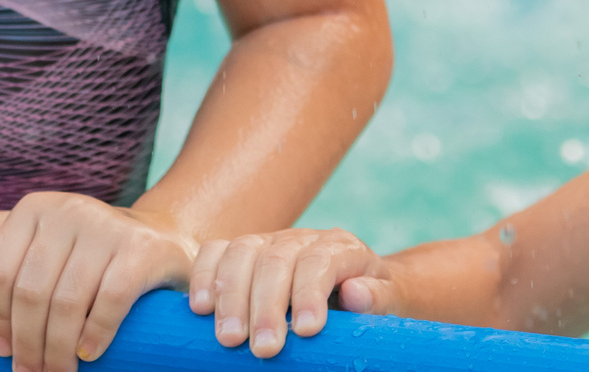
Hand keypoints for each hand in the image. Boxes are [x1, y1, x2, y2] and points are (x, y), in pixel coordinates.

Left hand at [0, 192, 195, 371]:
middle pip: (30, 291)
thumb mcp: (43, 236)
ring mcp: (107, 227)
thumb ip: (1, 238)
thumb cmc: (88, 250)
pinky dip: (95, 334)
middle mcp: (69, 211)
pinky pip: (110, 301)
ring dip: (57, 350)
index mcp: (36, 209)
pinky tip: (88, 354)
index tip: (2, 350)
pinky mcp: (141, 251)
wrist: (161, 241)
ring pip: (66, 302)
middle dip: (27, 343)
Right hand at [187, 227, 399, 357]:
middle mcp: (301, 239)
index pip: (320, 261)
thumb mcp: (388, 301)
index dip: (310, 293)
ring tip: (229, 338)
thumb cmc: (370, 300)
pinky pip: (216, 250)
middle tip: (264, 349)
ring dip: (231, 295)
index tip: (306, 331)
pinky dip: (203, 275)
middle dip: (267, 306)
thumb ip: (378, 297)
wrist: (356, 286)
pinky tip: (200, 308)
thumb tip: (356, 293)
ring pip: (242, 252)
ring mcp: (269, 241)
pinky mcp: (243, 251)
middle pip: (276, 259)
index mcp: (341, 247)